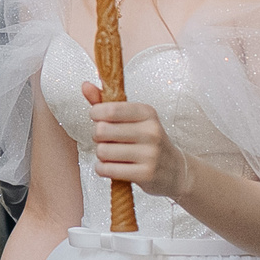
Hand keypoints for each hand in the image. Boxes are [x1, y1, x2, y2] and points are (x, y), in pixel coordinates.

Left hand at [80, 81, 189, 198]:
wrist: (175, 170)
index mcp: (147, 113)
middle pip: (102, 130)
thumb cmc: (147, 141)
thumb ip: (107, 102)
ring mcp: (149, 154)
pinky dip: (102, 168)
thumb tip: (85, 85)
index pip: (111, 109)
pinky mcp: (145, 174)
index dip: (95, 114)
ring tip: (110, 154)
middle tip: (105, 139)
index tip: (97, 118)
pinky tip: (111, 166)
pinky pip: (107, 169)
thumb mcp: (133, 118)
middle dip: (96, 136)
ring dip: (100, 154)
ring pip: (102, 151)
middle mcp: (151, 131)